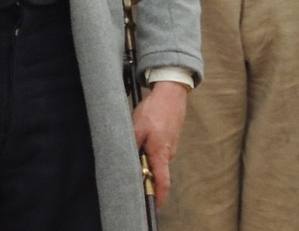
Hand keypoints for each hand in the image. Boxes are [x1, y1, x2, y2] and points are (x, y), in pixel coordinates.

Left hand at [132, 81, 188, 206]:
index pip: (162, 182)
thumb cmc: (154, 110)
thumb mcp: (136, 127)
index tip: (154, 205)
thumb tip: (127, 161)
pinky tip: (143, 137)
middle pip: (157, 171)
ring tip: (136, 144)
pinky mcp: (170, 139)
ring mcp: (171, 146)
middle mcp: (168, 153)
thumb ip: (132, 146)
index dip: (159, 196)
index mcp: (160, 153)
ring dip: (146, 157)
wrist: (171, 93)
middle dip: (146, 173)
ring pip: (157, 159)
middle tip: (133, 167)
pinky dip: (151, 149)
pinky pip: (159, 150)